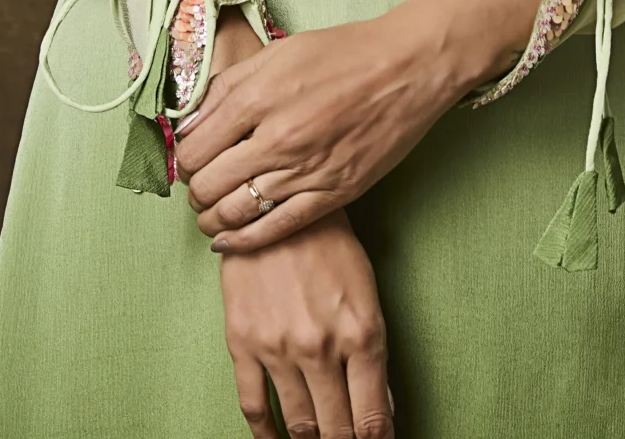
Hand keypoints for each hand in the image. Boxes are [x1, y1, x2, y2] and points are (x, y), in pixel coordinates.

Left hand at [175, 0, 555, 252]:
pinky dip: (242, 241)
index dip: (185, 159)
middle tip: (200, 185)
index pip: (194, 149)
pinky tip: (228, 241)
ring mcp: (305, 171)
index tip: (191, 158)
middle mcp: (276, 138)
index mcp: (258, 97)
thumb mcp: (278, 52)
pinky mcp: (332, 195)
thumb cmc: (343, 52)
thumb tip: (190, 122)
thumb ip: (228, 86)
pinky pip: (273, 230)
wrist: (407, 68)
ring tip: (211, 213)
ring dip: (212, 218)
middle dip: (195, 190)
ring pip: (233, 214)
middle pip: (207, 185)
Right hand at [220, 208, 392, 437]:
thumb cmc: (329, 244)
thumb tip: (381, 406)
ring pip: (299, 425)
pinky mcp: (243, 344)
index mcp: (361, 333)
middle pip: (337, 429)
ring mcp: (279, 349)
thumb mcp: (367, 291)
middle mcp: (321, 348)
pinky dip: (266, 435)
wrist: (275, 208)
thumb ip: (374, 351)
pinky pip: (254, 406)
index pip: (373, 418)